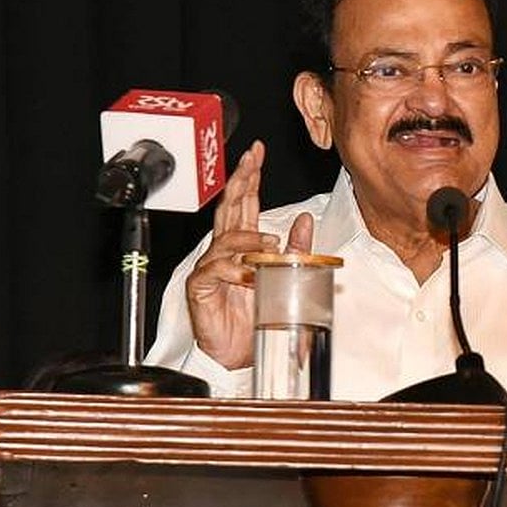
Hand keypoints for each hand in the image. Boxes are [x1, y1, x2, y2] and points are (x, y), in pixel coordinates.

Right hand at [185, 141, 313, 368]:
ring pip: (225, 239)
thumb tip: (305, 220)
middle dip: (239, 182)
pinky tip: (249, 272)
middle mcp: (225, 250)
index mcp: (244, 243)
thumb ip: (297, 249)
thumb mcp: (286, 277)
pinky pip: (214, 270)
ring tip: (271, 243)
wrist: (239, 353)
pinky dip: (233, 268)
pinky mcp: (202, 287)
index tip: (257, 153)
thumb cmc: (257, 314)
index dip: (250, 176)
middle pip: (229, 208)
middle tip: (249, 162)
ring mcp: (211, 266)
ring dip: (248, 237)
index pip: (246, 202)